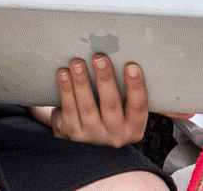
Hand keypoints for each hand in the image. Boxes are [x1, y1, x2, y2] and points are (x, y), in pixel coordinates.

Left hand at [29, 54, 149, 147]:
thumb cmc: (113, 117)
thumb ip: (132, 98)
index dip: (136, 87)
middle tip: (100, 58)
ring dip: (81, 82)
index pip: (138, 107)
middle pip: (110, 106)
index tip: (132, 67)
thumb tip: (138, 64)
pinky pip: (68, 110)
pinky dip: (65, 90)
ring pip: (86, 107)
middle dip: (105, 79)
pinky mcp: (71, 135)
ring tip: (77, 63)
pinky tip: (64, 74)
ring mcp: (91, 137)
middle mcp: (114, 136)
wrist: (88, 145)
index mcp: (134, 129)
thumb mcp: (128, 116)